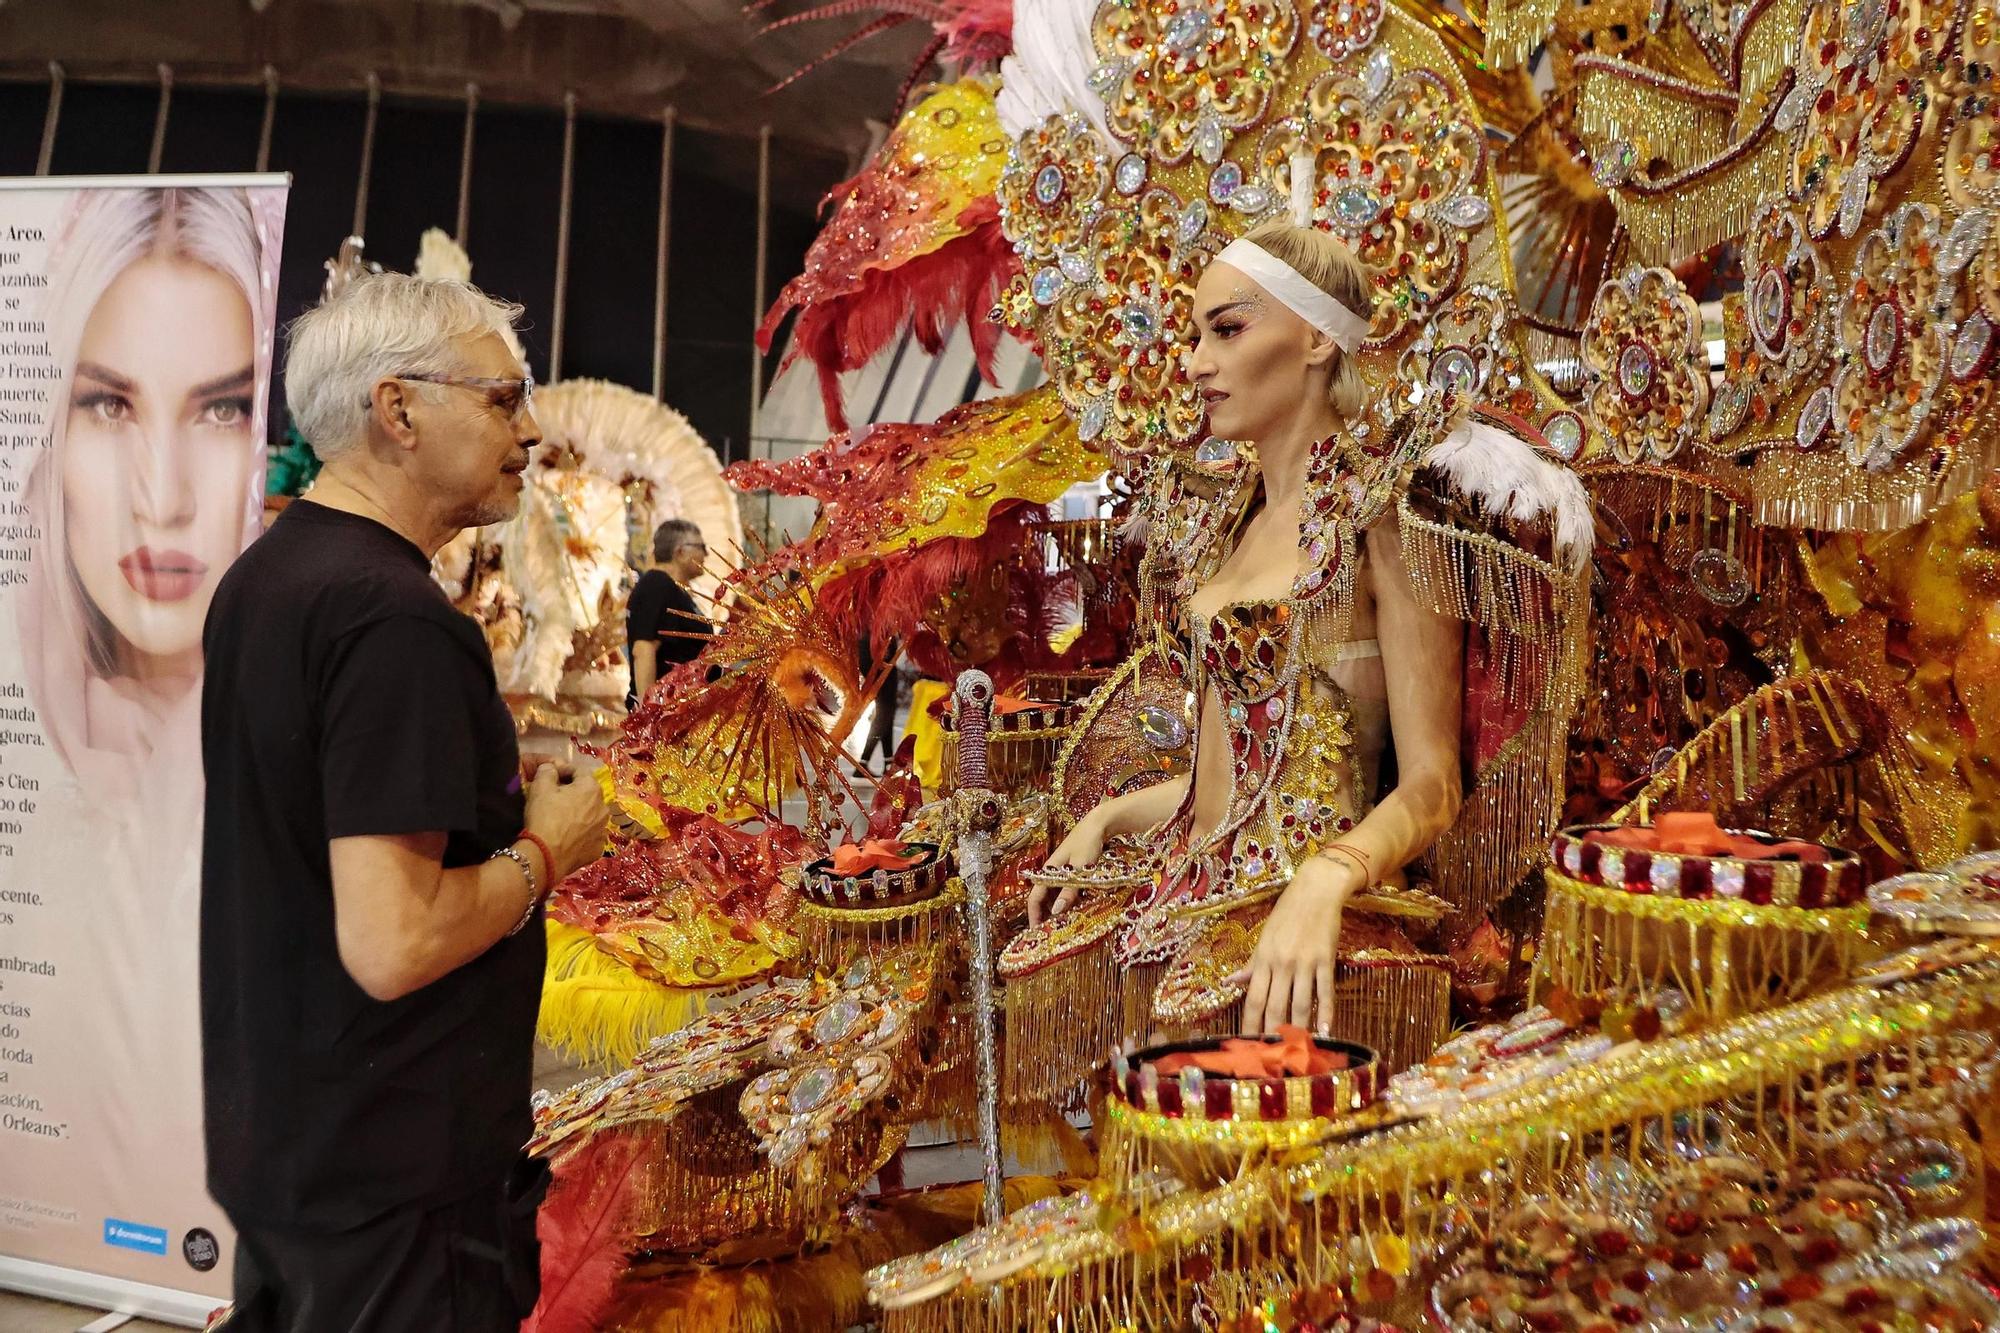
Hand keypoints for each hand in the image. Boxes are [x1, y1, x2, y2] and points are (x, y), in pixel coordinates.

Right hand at [525, 762, 609, 881]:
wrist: (546, 856)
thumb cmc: (544, 817)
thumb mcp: (540, 787)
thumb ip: (547, 771)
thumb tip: (551, 767)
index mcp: (592, 789)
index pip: (579, 771)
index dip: (563, 770)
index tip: (550, 776)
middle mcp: (604, 808)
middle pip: (587, 793)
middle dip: (572, 792)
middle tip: (553, 798)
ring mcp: (603, 830)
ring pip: (590, 815)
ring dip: (579, 813)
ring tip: (560, 819)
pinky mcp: (598, 849)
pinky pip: (589, 836)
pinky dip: (580, 834)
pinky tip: (566, 837)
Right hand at [1030, 812, 1107, 925]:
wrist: (1099, 823)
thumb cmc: (1087, 842)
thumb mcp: (1080, 869)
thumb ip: (1069, 891)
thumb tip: (1057, 911)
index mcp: (1048, 872)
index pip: (1034, 899)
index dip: (1033, 916)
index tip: (1035, 931)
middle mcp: (1052, 873)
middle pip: (1044, 899)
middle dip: (1046, 916)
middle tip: (1053, 932)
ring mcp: (1062, 872)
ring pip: (1055, 896)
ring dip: (1059, 909)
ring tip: (1066, 924)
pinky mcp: (1072, 871)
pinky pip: (1066, 890)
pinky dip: (1070, 901)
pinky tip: (1079, 908)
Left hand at [1230, 856, 1357, 1036]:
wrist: (1315, 890)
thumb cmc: (1287, 914)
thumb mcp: (1264, 938)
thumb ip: (1250, 965)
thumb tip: (1228, 983)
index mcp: (1262, 959)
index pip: (1252, 999)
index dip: (1249, 1025)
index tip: (1247, 1045)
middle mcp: (1280, 962)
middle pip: (1274, 1006)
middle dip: (1272, 1034)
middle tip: (1272, 1058)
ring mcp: (1304, 961)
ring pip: (1300, 1003)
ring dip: (1299, 1028)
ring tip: (1298, 1051)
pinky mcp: (1325, 958)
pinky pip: (1325, 991)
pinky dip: (1326, 1013)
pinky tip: (1326, 1031)